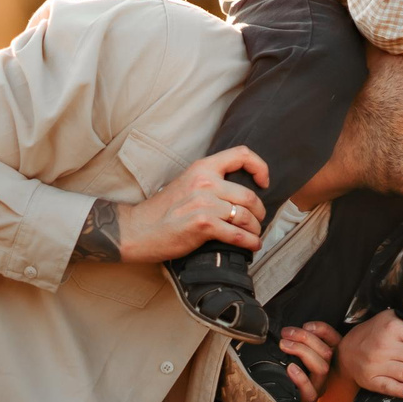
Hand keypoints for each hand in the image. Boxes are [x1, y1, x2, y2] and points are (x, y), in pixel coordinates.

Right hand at [116, 148, 269, 261]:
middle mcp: (205, 182)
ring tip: (254, 235)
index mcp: (202, 168)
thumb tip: (238, 192)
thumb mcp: (187, 184)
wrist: (138, 230)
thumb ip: (210, 182)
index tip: (264, 182)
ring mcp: (204, 203)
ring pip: (245, 216)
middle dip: (259, 212)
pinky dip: (250, 242)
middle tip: (258, 221)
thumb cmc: (163, 211)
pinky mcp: (203, 225)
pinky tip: (252, 246)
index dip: (260, 167)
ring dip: (255, 229)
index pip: (241, 154)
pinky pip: (237, 235)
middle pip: (249, 195)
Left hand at [275, 321, 339, 401]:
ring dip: (302, 352)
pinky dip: (300, 378)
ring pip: (322, 367)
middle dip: (306, 338)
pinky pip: (310, 391)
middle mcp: (326, 373)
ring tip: (284, 345)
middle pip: (326, 352)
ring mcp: (319, 387)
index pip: (334, 340)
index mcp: (325, 359)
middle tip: (286, 334)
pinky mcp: (308, 401)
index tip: (306, 325)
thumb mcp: (290, 356)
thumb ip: (294, 344)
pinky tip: (290, 368)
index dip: (323, 330)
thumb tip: (286, 331)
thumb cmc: (285, 376)